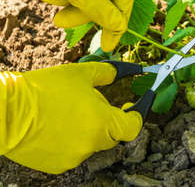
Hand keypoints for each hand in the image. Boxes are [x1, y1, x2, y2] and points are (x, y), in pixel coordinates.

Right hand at [0, 63, 141, 173]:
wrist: (7, 112)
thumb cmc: (45, 89)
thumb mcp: (81, 73)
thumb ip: (108, 73)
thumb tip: (125, 70)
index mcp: (103, 123)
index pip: (134, 126)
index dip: (138, 113)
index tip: (136, 103)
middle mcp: (92, 145)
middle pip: (113, 134)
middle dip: (109, 118)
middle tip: (94, 102)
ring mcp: (75, 158)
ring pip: (92, 142)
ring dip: (88, 129)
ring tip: (67, 111)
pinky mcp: (58, 165)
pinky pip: (74, 152)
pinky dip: (71, 140)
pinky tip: (56, 125)